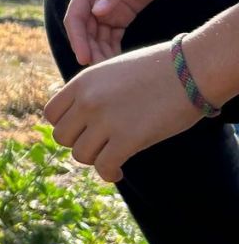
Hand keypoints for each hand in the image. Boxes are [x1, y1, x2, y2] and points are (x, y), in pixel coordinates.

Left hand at [44, 43, 199, 181]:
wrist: (191, 69)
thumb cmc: (158, 69)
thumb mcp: (113, 71)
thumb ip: (92, 91)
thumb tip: (80, 117)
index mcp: (82, 81)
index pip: (51, 114)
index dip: (65, 125)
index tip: (82, 131)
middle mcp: (88, 100)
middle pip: (61, 137)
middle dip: (78, 143)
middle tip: (98, 145)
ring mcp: (105, 120)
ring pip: (80, 155)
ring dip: (95, 159)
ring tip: (111, 156)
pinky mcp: (127, 138)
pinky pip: (103, 167)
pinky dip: (108, 174)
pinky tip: (117, 172)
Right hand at [62, 0, 183, 66]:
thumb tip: (97, 12)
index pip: (75, 16)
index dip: (77, 38)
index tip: (84, 57)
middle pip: (84, 30)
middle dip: (89, 50)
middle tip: (99, 71)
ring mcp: (109, 8)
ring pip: (97, 36)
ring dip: (100, 52)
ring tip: (109, 70)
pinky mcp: (123, 14)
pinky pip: (112, 36)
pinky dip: (112, 49)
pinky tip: (117, 62)